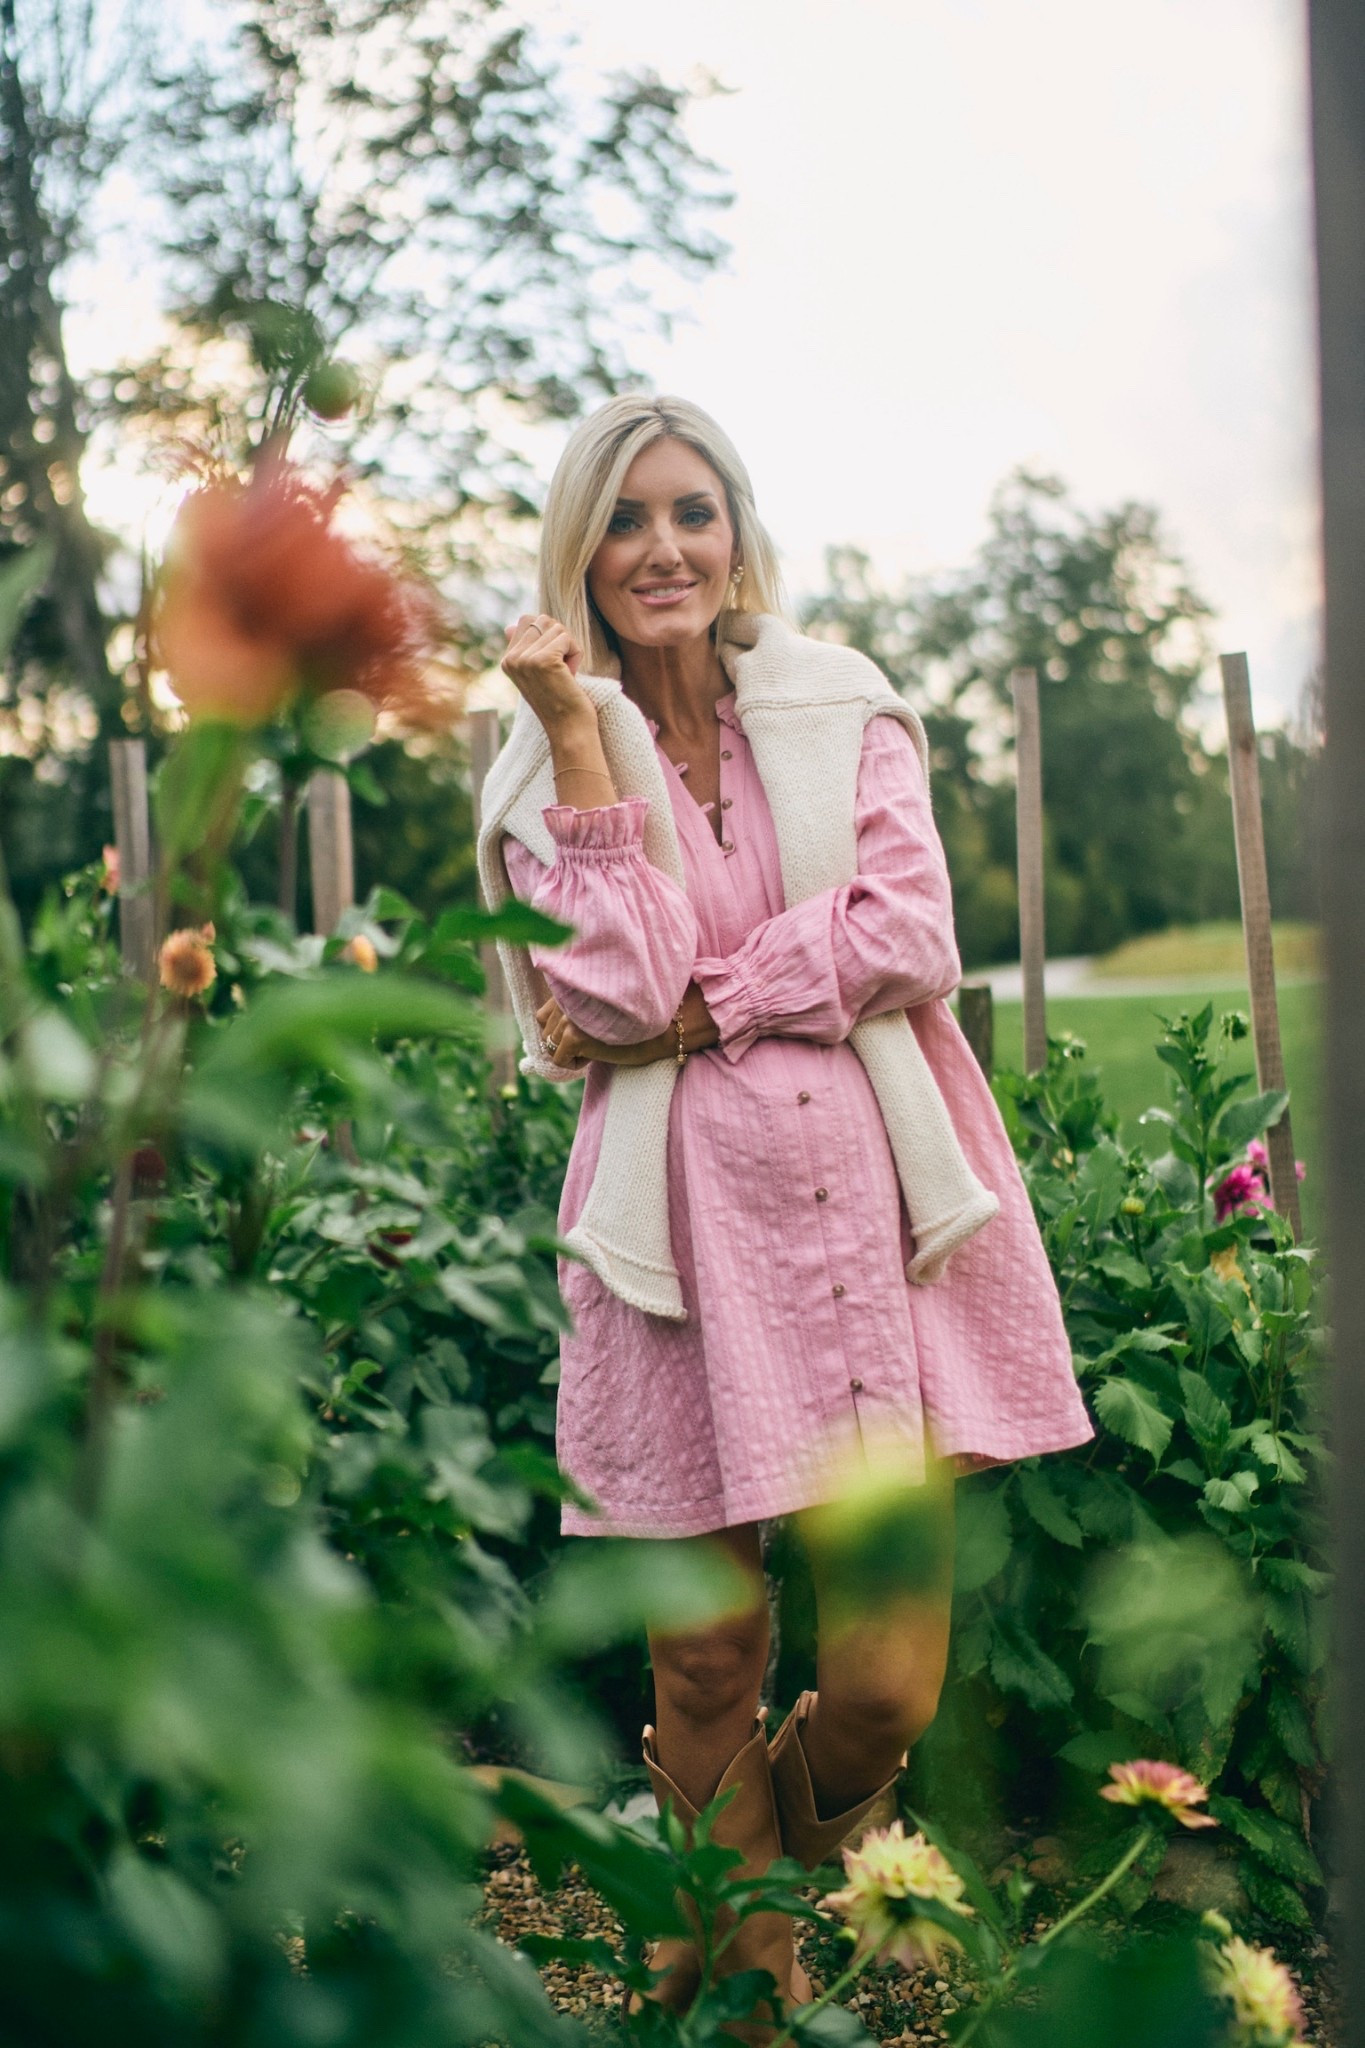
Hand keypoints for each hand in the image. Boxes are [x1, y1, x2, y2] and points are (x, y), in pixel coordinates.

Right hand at [501, 613, 588, 729]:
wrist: (569, 730)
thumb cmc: (560, 701)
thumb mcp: (537, 673)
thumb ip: (524, 648)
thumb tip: (508, 626)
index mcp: (507, 660)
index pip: (527, 620)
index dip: (549, 636)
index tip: (552, 665)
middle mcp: (511, 659)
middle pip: (543, 620)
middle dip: (560, 639)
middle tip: (561, 669)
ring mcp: (524, 659)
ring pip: (556, 627)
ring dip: (569, 648)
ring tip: (565, 674)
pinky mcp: (543, 660)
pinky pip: (567, 638)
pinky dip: (576, 654)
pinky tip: (571, 675)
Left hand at [535, 996, 656, 1071]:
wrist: (659, 1031)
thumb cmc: (632, 1022)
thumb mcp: (597, 1009)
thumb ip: (572, 1010)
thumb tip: (545, 1037)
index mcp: (570, 987)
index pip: (542, 1016)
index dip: (558, 1031)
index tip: (580, 1035)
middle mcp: (566, 998)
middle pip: (545, 1032)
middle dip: (564, 1042)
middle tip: (594, 1039)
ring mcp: (568, 1016)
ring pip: (550, 1046)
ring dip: (571, 1052)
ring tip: (596, 1044)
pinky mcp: (574, 1036)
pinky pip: (560, 1060)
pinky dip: (575, 1064)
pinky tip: (595, 1054)